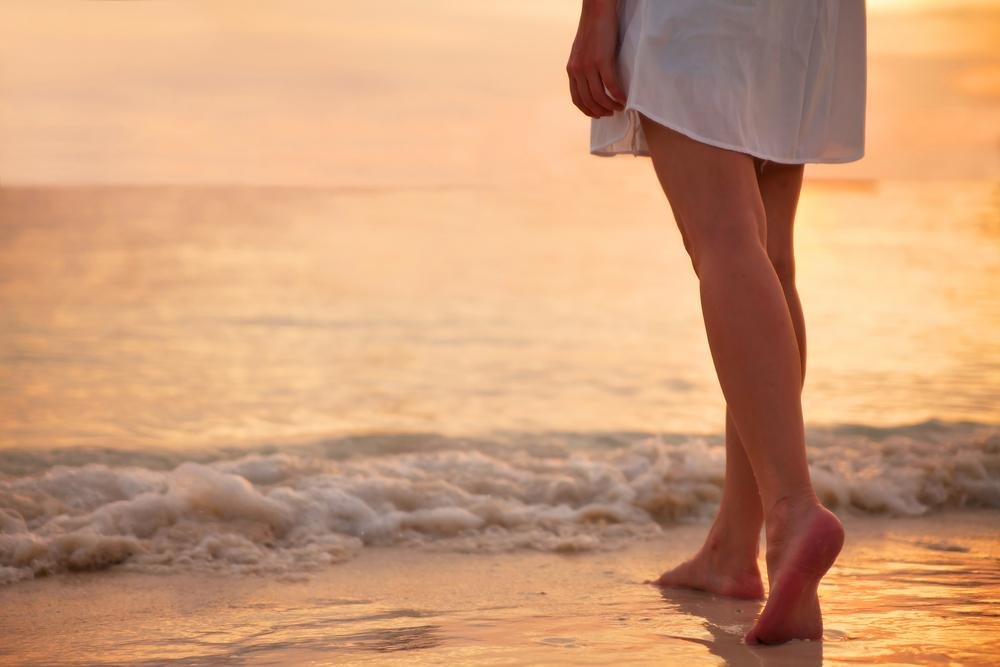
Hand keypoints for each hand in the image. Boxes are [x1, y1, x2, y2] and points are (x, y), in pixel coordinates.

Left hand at [566, 0, 625, 117]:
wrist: (597, 11)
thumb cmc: (593, 29)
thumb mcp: (582, 51)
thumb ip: (583, 67)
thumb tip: (592, 81)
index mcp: (571, 69)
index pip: (576, 98)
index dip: (587, 110)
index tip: (597, 115)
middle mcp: (577, 70)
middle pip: (587, 100)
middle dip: (600, 111)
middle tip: (611, 113)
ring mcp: (588, 66)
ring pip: (599, 96)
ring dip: (610, 106)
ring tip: (619, 107)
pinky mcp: (601, 61)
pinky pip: (610, 85)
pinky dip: (618, 95)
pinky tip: (624, 99)